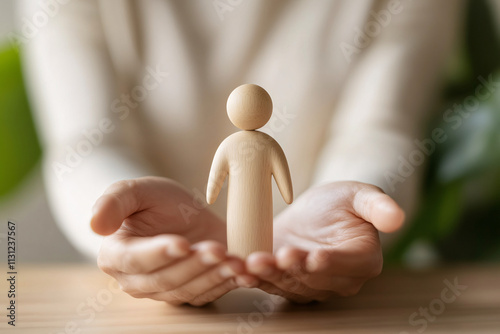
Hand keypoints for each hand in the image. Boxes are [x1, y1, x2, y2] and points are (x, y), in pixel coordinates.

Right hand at [91, 176, 256, 305]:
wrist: (182, 214)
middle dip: (194, 265)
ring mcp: (163, 291)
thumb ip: (114, 201)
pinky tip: (244, 272)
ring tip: (235, 260)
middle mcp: (136, 281)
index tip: (182, 243)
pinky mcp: (188, 293)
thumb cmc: (156, 201)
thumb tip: (95, 225)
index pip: (135, 260)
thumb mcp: (137, 191)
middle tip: (217, 249)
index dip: (159, 253)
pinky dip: (227, 284)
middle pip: (165, 279)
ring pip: (188, 290)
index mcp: (116, 255)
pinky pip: (207, 294)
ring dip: (213, 277)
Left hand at [246, 181, 403, 302]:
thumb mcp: (360, 196)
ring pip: (288, 283)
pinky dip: (253, 277)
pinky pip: (269, 282)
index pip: (346, 264)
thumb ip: (378, 207)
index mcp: (362, 260)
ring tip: (252, 261)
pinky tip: (238, 269)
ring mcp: (310, 285)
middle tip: (278, 256)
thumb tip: (397, 217)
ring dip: (269, 274)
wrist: (315, 213)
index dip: (331, 262)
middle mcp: (337, 280)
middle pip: (313, 278)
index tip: (316, 256)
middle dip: (293, 268)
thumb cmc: (343, 203)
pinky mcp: (285, 281)